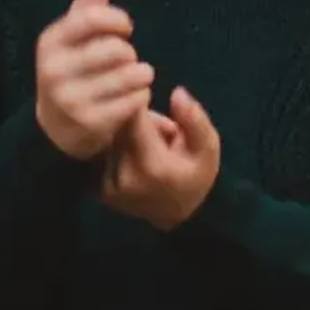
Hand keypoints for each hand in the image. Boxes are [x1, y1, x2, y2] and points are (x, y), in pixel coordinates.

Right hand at [31, 0, 154, 160]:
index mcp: (50, 44)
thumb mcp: (68, 43)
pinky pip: (135, 100)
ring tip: (138, 77)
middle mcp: (55, 71)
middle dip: (130, 52)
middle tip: (128, 60)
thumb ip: (83, 15)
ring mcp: (72, 99)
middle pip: (117, 48)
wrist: (55, 128)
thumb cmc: (70, 73)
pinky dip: (142, 96)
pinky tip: (136, 96)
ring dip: (142, 74)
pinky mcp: (91, 123)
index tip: (126, 28)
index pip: (92, 18)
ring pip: (130, 75)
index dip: (118, 19)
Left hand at [100, 86, 221, 229]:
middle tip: (159, 128)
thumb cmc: (196, 175)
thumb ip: (194, 119)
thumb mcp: (207, 147)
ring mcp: (110, 187)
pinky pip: (105, 155)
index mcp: (152, 166)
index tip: (150, 100)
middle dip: (136, 120)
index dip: (140, 103)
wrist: (179, 216)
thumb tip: (177, 92)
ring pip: (110, 140)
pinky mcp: (102, 191)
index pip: (133, 118)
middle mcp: (126, 177)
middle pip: (119, 127)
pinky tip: (137, 158)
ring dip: (126, 134)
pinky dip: (118, 150)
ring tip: (150, 145)